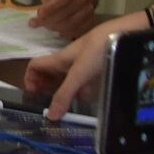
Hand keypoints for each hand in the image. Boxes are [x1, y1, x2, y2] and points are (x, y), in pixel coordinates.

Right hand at [27, 13, 144, 118]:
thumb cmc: (96, 51)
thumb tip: (50, 117)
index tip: (33, 95)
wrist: (123, 36)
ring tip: (67, 109)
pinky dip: (82, 92)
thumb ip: (65, 94)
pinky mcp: (97, 69)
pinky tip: (87, 101)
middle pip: (50, 75)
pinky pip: (84, 82)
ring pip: (68, 80)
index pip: (35, 66)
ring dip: (65, 92)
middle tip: (49, 106)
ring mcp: (83, 66)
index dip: (30, 78)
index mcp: (58, 59)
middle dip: (46, 89)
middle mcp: (68, 62)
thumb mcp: (79, 74)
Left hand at [30, 0, 96, 38]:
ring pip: (72, 23)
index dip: (52, 6)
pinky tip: (55, 31)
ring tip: (43, 26)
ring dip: (55, 27)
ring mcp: (89, 10)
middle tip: (35, 23)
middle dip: (49, 19)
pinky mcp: (90, 21)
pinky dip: (65, 32)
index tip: (39, 13)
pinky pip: (78, 30)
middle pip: (67, 11)